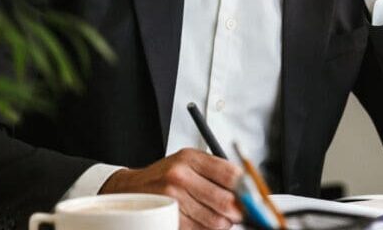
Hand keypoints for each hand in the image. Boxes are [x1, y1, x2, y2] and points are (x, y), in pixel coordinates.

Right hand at [99, 148, 242, 229]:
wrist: (130, 189)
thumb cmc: (165, 176)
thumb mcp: (189, 163)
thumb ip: (216, 171)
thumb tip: (248, 189)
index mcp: (189, 158)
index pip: (230, 174)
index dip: (246, 188)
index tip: (251, 195)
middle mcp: (179, 176)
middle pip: (225, 201)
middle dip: (237, 211)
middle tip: (238, 213)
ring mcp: (171, 198)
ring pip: (214, 221)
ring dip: (223, 223)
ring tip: (219, 218)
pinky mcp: (167, 217)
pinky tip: (203, 222)